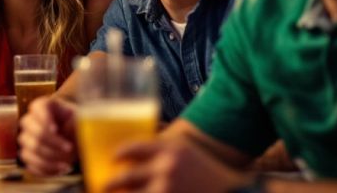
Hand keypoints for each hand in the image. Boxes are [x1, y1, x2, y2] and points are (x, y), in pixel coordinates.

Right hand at [18, 97, 77, 175]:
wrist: (72, 136)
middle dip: (53, 143)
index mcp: (42, 106)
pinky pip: (31, 165)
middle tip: (70, 148)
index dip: (45, 119)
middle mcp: (30, 121)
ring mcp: (26, 139)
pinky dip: (46, 170)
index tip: (56, 129)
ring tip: (67, 164)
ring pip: (31, 151)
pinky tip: (60, 169)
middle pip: (35, 132)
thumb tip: (70, 131)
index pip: (38, 108)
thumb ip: (74, 122)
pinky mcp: (27, 155)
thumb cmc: (75, 123)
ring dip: (50, 159)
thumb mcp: (78, 118)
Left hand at [103, 139, 246, 192]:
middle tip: (103, 186)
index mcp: (170, 148)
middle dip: (110, 184)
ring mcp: (167, 188)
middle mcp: (166, 167)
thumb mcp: (187, 151)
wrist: (232, 192)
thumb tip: (133, 155)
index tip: (112, 159)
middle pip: (126, 177)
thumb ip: (163, 150)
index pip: (133, 148)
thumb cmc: (208, 172)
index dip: (118, 154)